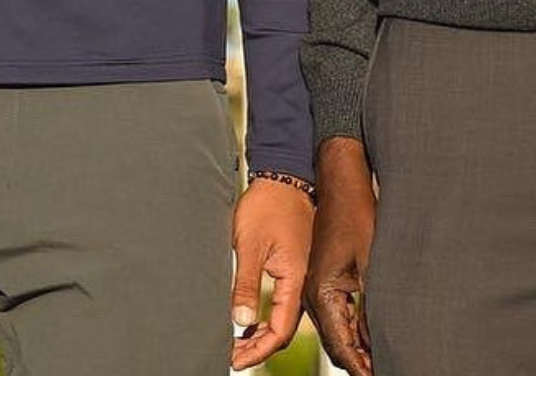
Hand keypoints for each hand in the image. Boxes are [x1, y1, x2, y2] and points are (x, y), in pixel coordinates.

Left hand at [229, 177, 313, 371]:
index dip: (258, 350)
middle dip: (259, 347)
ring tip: (238, 341)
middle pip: (284, 329)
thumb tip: (241, 319)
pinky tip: (252, 317)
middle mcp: (301, 280)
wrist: (282, 176)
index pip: (280, 330)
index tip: (236, 358)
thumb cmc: (268, 205)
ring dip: (262, 333)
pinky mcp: (294, 265)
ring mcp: (300, 273)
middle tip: (234, 354)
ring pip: (284, 316)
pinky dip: (267, 316)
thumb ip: (246, 284)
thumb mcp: (249, 244)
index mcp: (295, 279)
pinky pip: (284, 301)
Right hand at [304, 136, 376, 375]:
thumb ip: (371, 306)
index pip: (341, 345)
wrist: (338, 180)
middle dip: (358, 362)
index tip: (379, 381)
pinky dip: (351, 328)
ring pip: (334, 330)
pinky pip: (334, 313)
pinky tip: (370, 334)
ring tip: (380, 362)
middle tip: (383, 376)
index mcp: (321, 292)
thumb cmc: (355, 213)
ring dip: (355, 346)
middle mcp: (310, 294)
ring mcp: (313, 286)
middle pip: (335, 343)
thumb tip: (375, 342)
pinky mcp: (320, 278)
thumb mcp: (370, 261)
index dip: (362, 368)